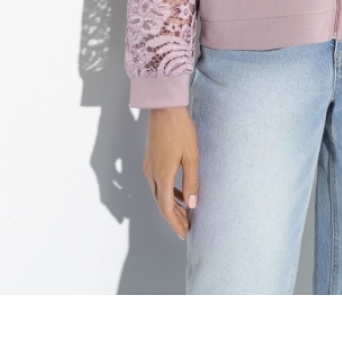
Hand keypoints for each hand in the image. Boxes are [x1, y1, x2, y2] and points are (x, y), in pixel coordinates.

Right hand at [142, 106, 199, 239]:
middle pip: (161, 203)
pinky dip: (168, 193)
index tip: (185, 233)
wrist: (164, 107)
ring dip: (171, 206)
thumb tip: (192, 205)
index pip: (166, 208)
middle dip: (174, 218)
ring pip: (158, 194)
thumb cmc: (180, 129)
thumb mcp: (192, 156)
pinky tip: (179, 193)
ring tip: (185, 214)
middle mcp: (152, 173)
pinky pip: (158, 183)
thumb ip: (192, 182)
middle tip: (186, 228)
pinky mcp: (150, 159)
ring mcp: (149, 166)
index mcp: (162, 175)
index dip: (175, 223)